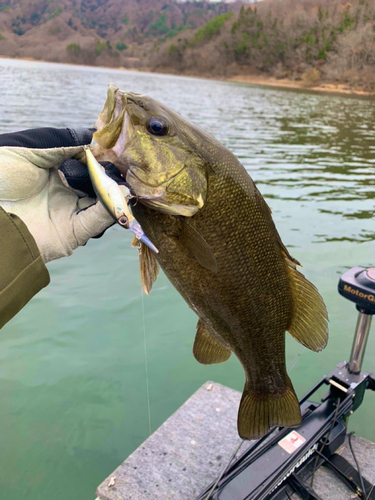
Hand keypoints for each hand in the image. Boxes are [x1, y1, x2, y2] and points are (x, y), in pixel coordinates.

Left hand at [0, 127, 114, 262]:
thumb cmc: (2, 178)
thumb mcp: (28, 152)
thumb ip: (59, 144)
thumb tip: (90, 138)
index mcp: (55, 175)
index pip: (86, 165)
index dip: (99, 156)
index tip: (111, 145)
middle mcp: (66, 195)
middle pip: (98, 185)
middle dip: (111, 173)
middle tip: (123, 161)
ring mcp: (71, 214)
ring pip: (103, 203)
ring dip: (116, 190)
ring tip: (123, 175)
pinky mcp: (73, 233)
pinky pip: (97, 221)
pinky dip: (111, 208)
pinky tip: (118, 192)